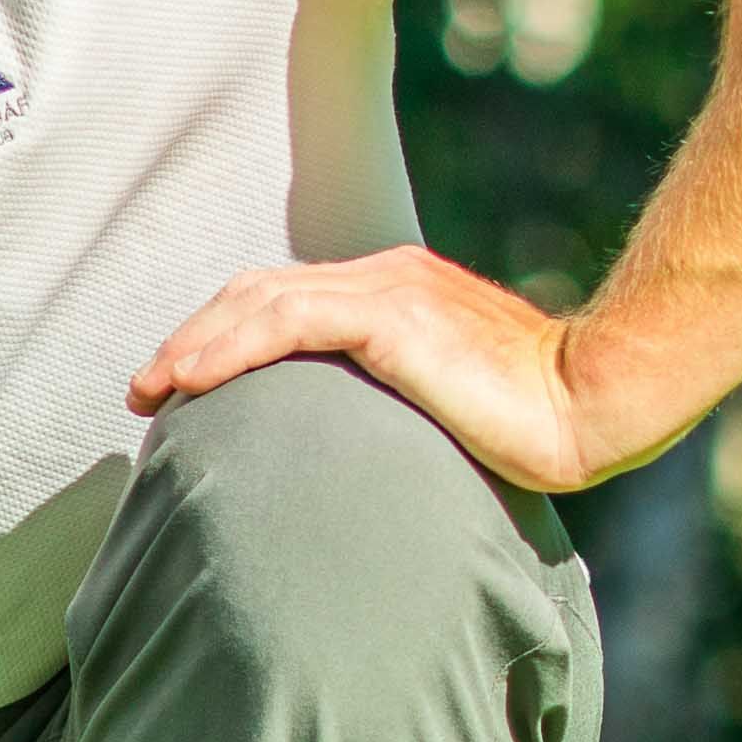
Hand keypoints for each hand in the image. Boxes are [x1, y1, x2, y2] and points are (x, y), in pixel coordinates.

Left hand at [134, 248, 641, 495]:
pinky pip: (285, 322)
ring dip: (194, 344)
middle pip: (259, 290)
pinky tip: (190, 381)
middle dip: (194, 336)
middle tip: (146, 389)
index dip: (227, 335)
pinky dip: (229, 349)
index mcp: (400, 292)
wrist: (594, 401)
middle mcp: (386, 277)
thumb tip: (362, 464)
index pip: (289, 298)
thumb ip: (403, 409)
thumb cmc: (541, 424)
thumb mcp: (453, 408)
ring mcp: (388, 290)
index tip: (184, 385)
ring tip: (151, 389)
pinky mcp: (391, 316)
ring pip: (260, 300)